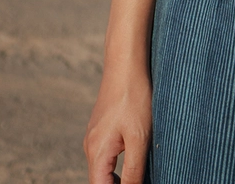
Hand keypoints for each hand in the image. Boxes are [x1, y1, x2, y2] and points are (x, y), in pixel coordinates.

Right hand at [83, 69, 152, 183]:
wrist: (126, 63)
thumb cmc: (134, 97)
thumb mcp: (139, 137)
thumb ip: (134, 170)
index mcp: (97, 153)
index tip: (138, 183)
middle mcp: (91, 147)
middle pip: (101, 180)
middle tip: (143, 177)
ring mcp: (96, 135)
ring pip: (105, 167)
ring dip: (120, 175)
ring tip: (142, 173)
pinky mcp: (103, 126)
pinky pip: (108, 152)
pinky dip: (120, 160)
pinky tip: (138, 154)